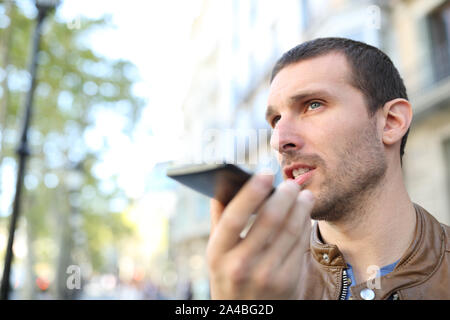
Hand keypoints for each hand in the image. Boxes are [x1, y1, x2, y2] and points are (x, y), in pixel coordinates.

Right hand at [206, 173, 314, 298]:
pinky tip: (305, 215)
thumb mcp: (217, 253)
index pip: (235, 217)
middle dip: (285, 195)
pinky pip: (301, 245)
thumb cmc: (229, 276)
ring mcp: (266, 275)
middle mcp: (240, 265)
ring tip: (304, 194)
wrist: (246, 315)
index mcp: (218, 253)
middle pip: (269, 220)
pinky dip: (305, 225)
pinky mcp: (288, 281)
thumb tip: (225, 183)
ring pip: (291, 230)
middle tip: (292, 183)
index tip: (265, 173)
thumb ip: (220, 220)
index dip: (251, 192)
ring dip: (301, 207)